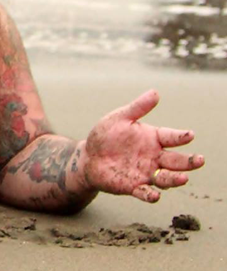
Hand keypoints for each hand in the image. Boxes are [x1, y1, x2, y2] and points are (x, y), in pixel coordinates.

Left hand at [84, 89, 205, 202]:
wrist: (88, 157)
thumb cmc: (105, 135)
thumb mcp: (119, 118)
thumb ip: (137, 108)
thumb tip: (155, 93)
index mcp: (153, 138)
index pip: (171, 137)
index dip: (181, 136)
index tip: (190, 135)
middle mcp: (154, 157)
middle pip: (176, 161)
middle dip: (189, 161)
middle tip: (200, 160)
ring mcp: (146, 173)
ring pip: (165, 178)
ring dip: (175, 179)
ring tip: (183, 178)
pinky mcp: (133, 186)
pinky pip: (145, 192)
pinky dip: (151, 195)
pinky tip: (155, 195)